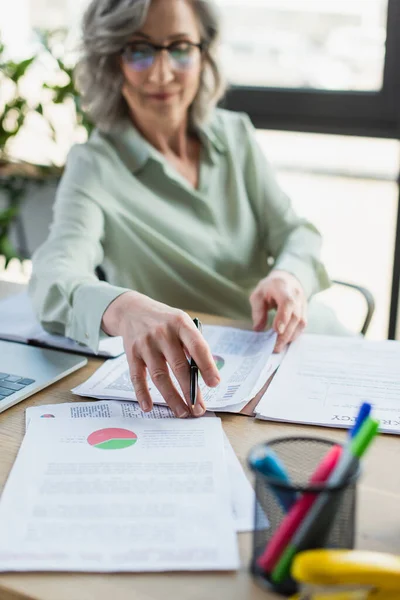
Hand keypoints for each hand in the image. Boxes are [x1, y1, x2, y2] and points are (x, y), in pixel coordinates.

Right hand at [102, 291, 219, 417]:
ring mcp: (145, 344)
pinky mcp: (131, 354)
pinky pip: (137, 377)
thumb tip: (204, 376)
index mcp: (180, 323)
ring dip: (171, 397)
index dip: (207, 366)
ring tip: (182, 412)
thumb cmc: (164, 322)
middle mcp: (162, 333)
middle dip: (190, 390)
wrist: (132, 310)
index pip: (197, 346)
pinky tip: (148, 407)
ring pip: (160, 376)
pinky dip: (142, 394)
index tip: (214, 384)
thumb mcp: (181, 323)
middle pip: (179, 366)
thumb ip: (192, 345)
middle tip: (198, 408)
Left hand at [249, 270, 306, 351]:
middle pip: (295, 316)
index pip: (287, 302)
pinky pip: (302, 325)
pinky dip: (294, 334)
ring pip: (301, 322)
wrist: (287, 279)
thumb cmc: (270, 288)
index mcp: (282, 287)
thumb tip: (258, 329)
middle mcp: (296, 295)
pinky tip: (285, 341)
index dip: (283, 317)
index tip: (277, 331)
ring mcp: (303, 303)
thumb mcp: (258, 295)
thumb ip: (258, 311)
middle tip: (275, 347)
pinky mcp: (305, 311)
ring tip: (278, 347)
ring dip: (290, 337)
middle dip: (285, 334)